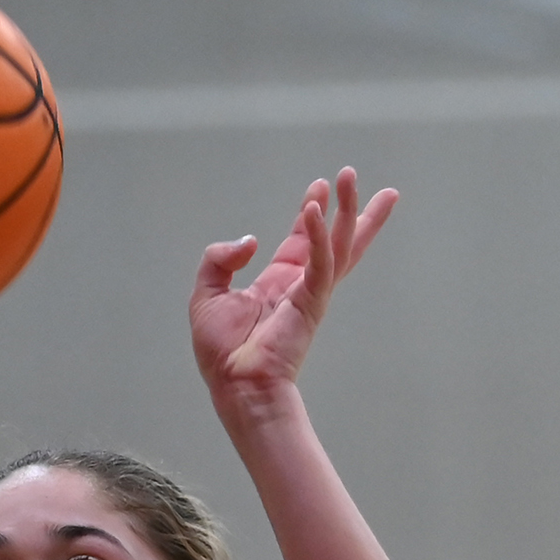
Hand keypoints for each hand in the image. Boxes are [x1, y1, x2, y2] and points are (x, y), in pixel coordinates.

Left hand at [190, 168, 395, 413]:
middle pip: (334, 238)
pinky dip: (317, 235)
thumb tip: (249, 241)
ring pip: (338, 243)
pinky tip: (313, 210)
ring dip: (347, 210)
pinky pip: (320, 262)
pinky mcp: (312, 302)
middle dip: (347, 207)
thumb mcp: (206, 295)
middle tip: (353, 174)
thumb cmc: (222, 352)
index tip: (319, 187)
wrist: (235, 385)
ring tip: (351, 177)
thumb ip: (219, 261)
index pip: (301, 241)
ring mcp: (311, 293)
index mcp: (277, 284)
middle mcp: (300, 285)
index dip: (310, 213)